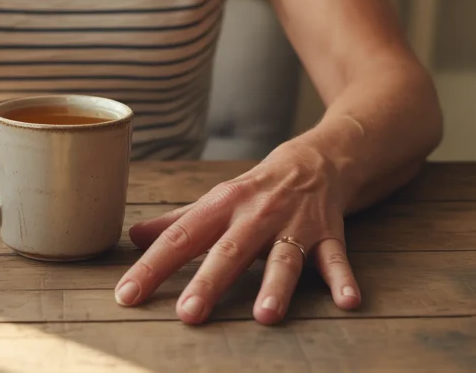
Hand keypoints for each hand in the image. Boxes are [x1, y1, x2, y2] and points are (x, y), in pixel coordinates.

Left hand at [114, 143, 361, 323]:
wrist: (316, 160)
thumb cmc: (255, 190)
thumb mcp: (214, 201)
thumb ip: (175, 223)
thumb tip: (133, 237)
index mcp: (221, 207)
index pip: (180, 238)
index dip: (152, 266)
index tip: (127, 295)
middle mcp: (256, 216)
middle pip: (229, 251)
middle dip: (209, 282)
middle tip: (188, 314)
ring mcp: (294, 226)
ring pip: (284, 258)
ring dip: (276, 285)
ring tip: (265, 315)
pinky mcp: (329, 236)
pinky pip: (337, 259)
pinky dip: (343, 280)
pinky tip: (348, 302)